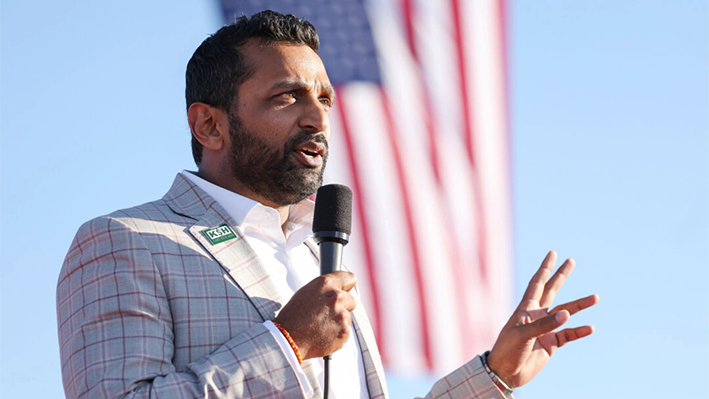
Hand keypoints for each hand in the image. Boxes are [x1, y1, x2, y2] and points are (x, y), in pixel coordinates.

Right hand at [273, 271, 356, 358]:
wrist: (287, 340)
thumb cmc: (293, 316)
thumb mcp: (306, 293)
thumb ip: (324, 290)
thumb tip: (336, 290)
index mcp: (325, 284)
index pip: (349, 278)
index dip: (347, 285)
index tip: (346, 289)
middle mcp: (336, 297)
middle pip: (351, 300)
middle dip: (343, 307)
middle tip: (328, 314)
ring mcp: (342, 315)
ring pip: (347, 318)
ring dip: (338, 322)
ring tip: (320, 327)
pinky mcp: (344, 331)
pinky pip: (344, 332)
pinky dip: (336, 334)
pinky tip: (323, 335)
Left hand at [486, 251, 598, 388]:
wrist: (505, 373)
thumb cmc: (507, 350)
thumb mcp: (522, 335)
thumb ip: (545, 325)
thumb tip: (567, 314)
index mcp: (526, 308)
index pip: (537, 283)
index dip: (545, 268)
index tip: (552, 253)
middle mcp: (537, 315)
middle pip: (552, 290)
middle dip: (561, 276)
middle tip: (571, 261)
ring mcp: (545, 329)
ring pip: (566, 313)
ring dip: (579, 305)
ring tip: (595, 297)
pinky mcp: (551, 344)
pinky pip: (568, 335)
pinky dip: (579, 331)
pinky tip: (590, 328)